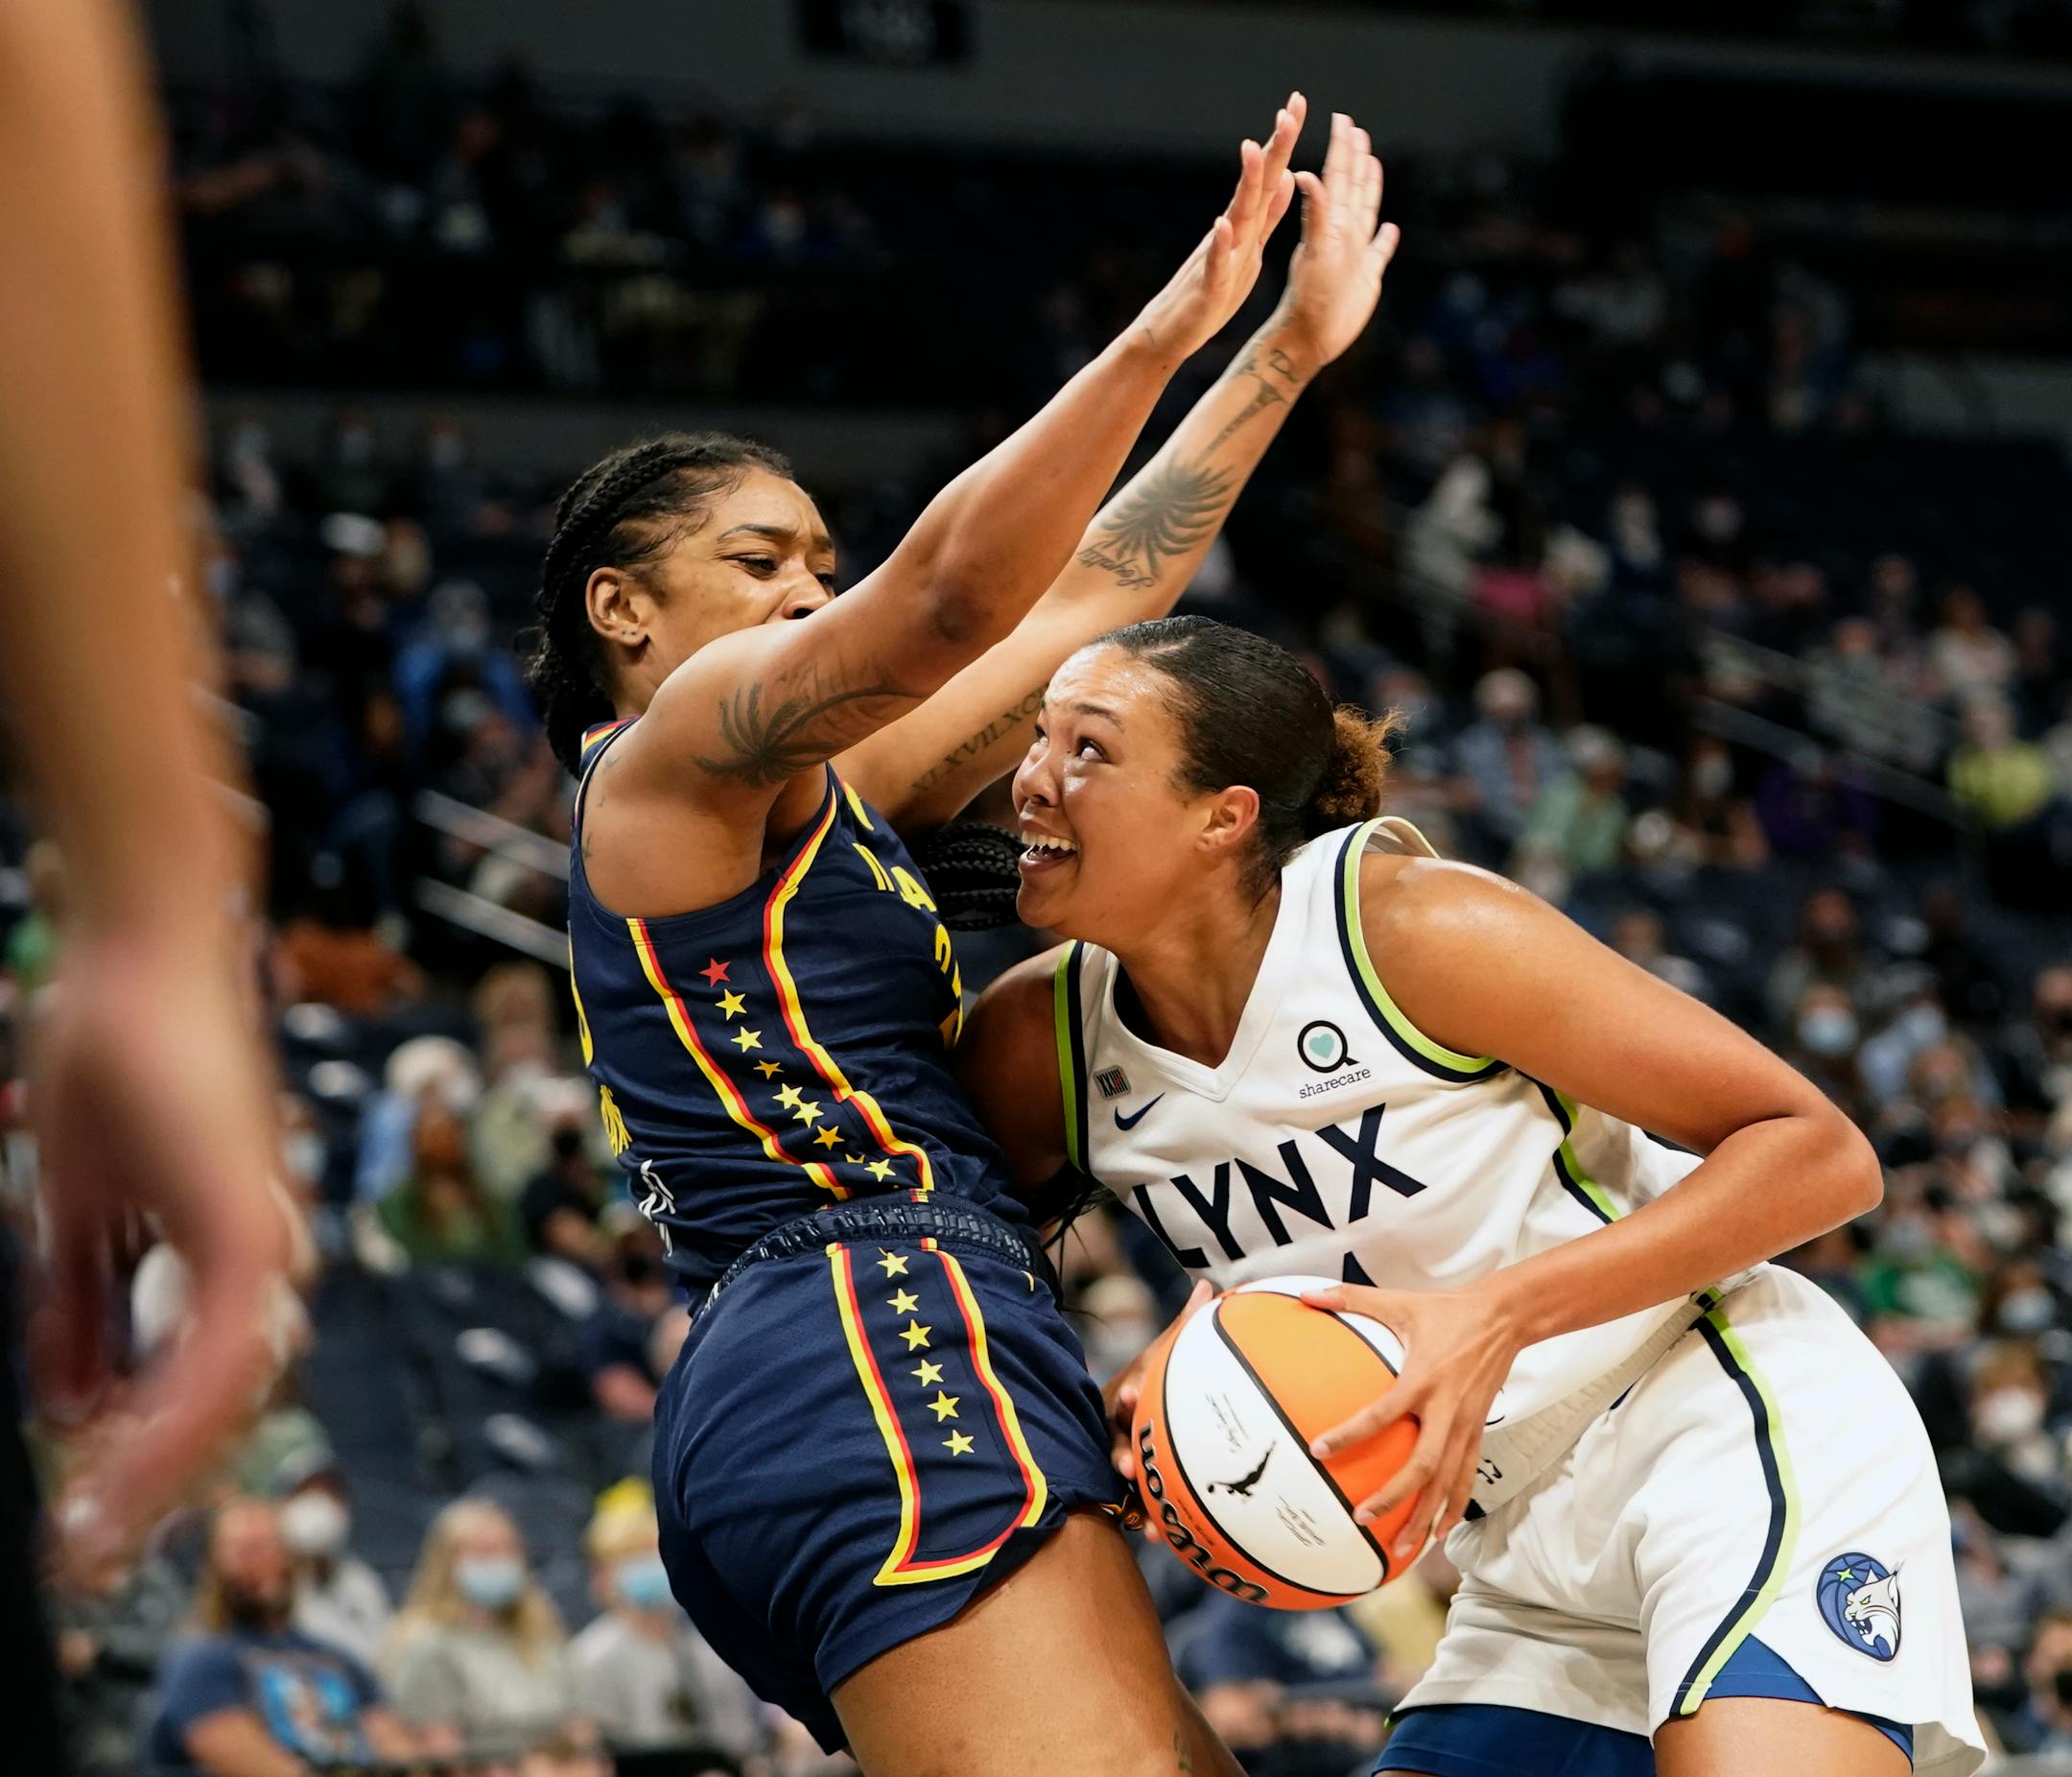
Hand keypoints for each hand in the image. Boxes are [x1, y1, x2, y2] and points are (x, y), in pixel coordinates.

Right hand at [31, 939, 299, 1589]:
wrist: (138, 967)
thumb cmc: (117, 1065)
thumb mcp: (79, 1211)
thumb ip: (80, 1303)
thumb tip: (77, 1401)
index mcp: (227, 1255)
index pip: (198, 1382)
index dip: (147, 1456)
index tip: (91, 1521)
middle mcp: (261, 1258)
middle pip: (219, 1404)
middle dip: (153, 1487)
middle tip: (92, 1557)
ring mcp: (264, 1241)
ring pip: (224, 1394)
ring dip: (157, 1473)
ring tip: (94, 1539)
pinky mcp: (250, 1225)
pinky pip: (219, 1348)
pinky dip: (171, 1415)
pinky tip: (119, 1468)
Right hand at [1104, 1278, 1213, 1539]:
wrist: (1130, 1421)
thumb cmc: (1153, 1384)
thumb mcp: (1165, 1356)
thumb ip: (1185, 1326)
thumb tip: (1208, 1286)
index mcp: (1124, 1398)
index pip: (1122, 1393)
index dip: (1129, 1394)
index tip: (1134, 1396)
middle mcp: (1113, 1431)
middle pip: (1111, 1443)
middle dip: (1119, 1454)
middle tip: (1128, 1465)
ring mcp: (1115, 1463)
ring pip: (1118, 1484)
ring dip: (1130, 1501)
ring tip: (1145, 1522)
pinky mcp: (1124, 1491)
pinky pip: (1130, 1508)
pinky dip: (1142, 1523)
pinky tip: (1157, 1540)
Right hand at [1131, 95, 1303, 366]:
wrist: (1170, 332)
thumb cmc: (1212, 295)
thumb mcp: (1250, 252)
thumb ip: (1267, 218)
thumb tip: (1285, 178)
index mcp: (1247, 226)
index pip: (1270, 177)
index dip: (1284, 143)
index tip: (1298, 103)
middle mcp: (1232, 233)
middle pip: (1257, 185)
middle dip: (1274, 149)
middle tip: (1289, 111)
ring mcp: (1219, 257)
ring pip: (1236, 216)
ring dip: (1246, 183)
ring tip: (1253, 149)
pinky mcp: (1208, 287)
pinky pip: (1215, 264)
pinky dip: (1220, 245)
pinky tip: (1223, 226)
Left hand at [1267, 112, 1400, 368]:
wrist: (1308, 340)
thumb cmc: (1309, 301)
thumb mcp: (1314, 253)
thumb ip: (1316, 215)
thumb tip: (1308, 175)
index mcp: (1331, 225)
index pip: (1337, 178)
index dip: (1341, 149)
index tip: (1341, 119)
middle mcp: (1343, 234)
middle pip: (1352, 187)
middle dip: (1354, 157)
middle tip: (1354, 127)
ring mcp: (1354, 254)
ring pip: (1364, 212)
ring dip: (1368, 187)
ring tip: (1371, 162)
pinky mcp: (1365, 277)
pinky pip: (1378, 252)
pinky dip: (1384, 240)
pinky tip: (1390, 228)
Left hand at [1300, 1278, 1522, 1569]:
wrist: (1504, 1317)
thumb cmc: (1446, 1310)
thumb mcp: (1398, 1301)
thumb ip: (1350, 1299)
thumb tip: (1306, 1293)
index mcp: (1422, 1378)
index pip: (1382, 1414)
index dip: (1351, 1433)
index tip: (1320, 1451)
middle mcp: (1446, 1408)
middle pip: (1422, 1465)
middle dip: (1394, 1497)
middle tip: (1363, 1518)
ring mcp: (1466, 1424)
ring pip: (1447, 1481)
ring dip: (1425, 1515)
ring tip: (1403, 1547)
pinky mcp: (1479, 1431)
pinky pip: (1467, 1476)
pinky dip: (1454, 1506)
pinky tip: (1439, 1531)